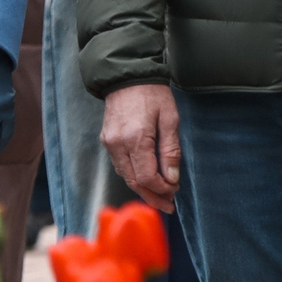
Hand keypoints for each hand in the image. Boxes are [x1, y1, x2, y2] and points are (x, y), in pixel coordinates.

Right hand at [101, 84, 181, 211]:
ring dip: (142, 189)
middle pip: (134, 181)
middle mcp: (118, 144)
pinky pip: (120, 165)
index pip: (147, 176)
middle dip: (152, 196)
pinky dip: (133, 176)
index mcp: (136, 138)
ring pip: (125, 176)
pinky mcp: (106, 140)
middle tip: (168, 206)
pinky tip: (146, 180)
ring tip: (159, 196)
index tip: (175, 191)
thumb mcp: (170, 119)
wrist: (126, 76)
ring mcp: (109, 143)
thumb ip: (170, 150)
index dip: (162, 188)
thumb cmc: (152, 94)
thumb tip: (172, 178)